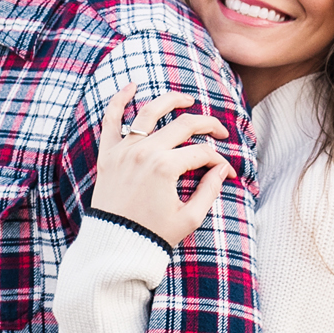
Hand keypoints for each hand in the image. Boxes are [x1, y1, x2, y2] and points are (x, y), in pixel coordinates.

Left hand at [92, 86, 233, 247]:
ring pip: (150, 112)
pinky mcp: (108, 154)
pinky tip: (132, 85)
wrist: (114, 247)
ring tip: (186, 99)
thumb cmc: (152, 235)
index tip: (225, 171)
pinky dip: (119, 99)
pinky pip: (111, 119)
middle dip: (207, 125)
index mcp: (165, 167)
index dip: (219, 160)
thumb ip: (210, 190)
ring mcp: (124, 150)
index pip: (201, 152)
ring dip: (171, 100)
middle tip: (220, 130)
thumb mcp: (189, 218)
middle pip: (183, 125)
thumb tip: (223, 169)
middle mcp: (144, 152)